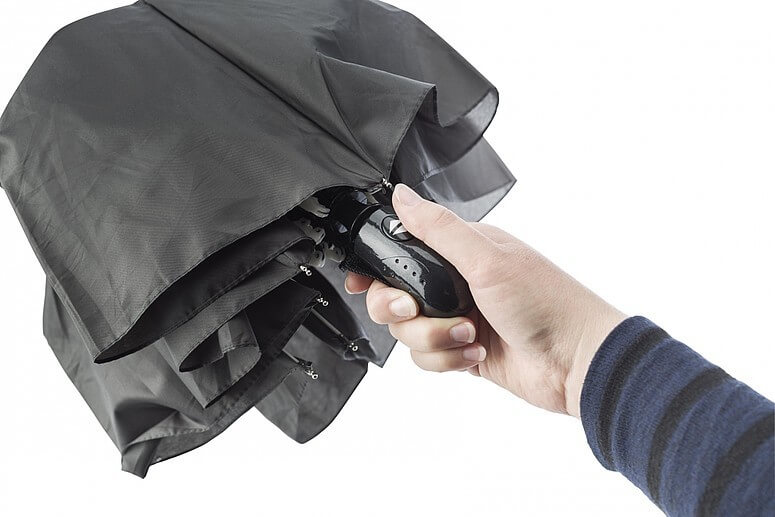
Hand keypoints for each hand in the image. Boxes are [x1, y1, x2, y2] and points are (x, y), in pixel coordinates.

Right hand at [345, 184, 625, 416]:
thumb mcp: (486, 258)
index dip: (377, 267)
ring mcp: (458, 318)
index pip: (403, 250)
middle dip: (400, 310)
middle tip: (413, 310)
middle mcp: (456, 283)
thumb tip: (402, 195)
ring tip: (468, 334)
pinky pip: (428, 357)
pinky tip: (475, 354)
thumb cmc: (546, 303)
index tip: (363, 280)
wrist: (577, 361)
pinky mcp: (462, 351)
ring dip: (433, 338)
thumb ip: (438, 229)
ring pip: (408, 332)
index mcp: (461, 251)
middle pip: (394, 296)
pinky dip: (447, 359)